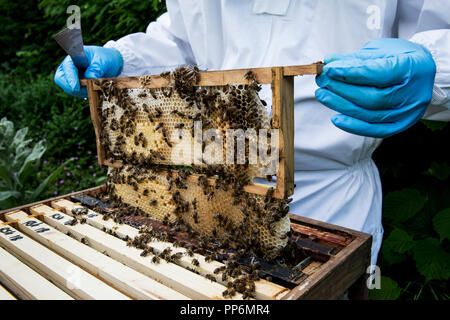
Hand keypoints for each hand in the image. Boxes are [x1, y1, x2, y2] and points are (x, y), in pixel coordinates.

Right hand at [54, 45, 122, 97]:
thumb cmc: (105, 59)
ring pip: (69, 89)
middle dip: (72, 87)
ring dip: (81, 92)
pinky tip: (95, 90)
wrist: (111, 64)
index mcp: (74, 58)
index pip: (66, 68)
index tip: (76, 87)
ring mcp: (72, 77)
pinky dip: (85, 93)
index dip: (70, 78)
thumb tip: (90, 78)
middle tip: (86, 90)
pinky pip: (77, 93)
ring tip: (95, 88)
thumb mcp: (102, 61)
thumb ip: (96, 68)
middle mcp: (69, 68)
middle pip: (61, 80)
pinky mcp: (77, 85)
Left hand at [315, 38, 435, 137]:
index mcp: (412, 67)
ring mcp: (408, 112)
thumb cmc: (400, 57)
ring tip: (323, 95)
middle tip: (322, 81)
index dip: (351, 73)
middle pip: (373, 97)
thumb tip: (329, 62)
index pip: (379, 73)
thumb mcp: (381, 50)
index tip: (329, 69)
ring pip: (371, 114)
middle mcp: (413, 93)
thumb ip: (356, 58)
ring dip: (342, 106)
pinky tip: (336, 118)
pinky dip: (354, 126)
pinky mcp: (401, 124)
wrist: (422, 72)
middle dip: (343, 90)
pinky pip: (375, 130)